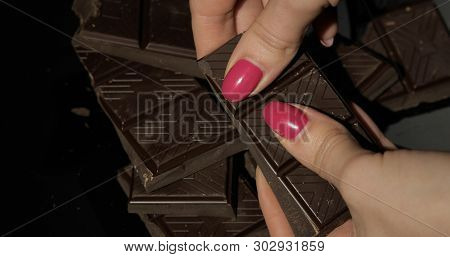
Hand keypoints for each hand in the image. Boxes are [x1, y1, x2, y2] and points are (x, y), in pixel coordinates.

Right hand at [190, 0, 338, 101]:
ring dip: (290, 40)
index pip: (205, 12)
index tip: (227, 89)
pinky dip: (311, 19)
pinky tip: (324, 36)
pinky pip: (298, 1)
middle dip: (256, 53)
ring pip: (273, 11)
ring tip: (302, 66)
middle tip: (269, 86)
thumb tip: (241, 83)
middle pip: (239, 16)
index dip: (211, 53)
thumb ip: (273, 36)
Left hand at [257, 101, 449, 235]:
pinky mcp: (412, 198)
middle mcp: (366, 240)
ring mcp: (388, 221)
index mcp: (346, 252)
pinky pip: (377, 168)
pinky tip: (349, 116)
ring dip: (332, 144)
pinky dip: (364, 142)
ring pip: (346, 180)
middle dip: (301, 161)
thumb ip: (323, 152)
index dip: (267, 197)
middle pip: (315, 200)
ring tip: (311, 114)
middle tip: (283, 129)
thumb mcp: (368, 182)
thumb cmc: (444, 220)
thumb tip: (286, 123)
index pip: (285, 235)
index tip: (262, 161)